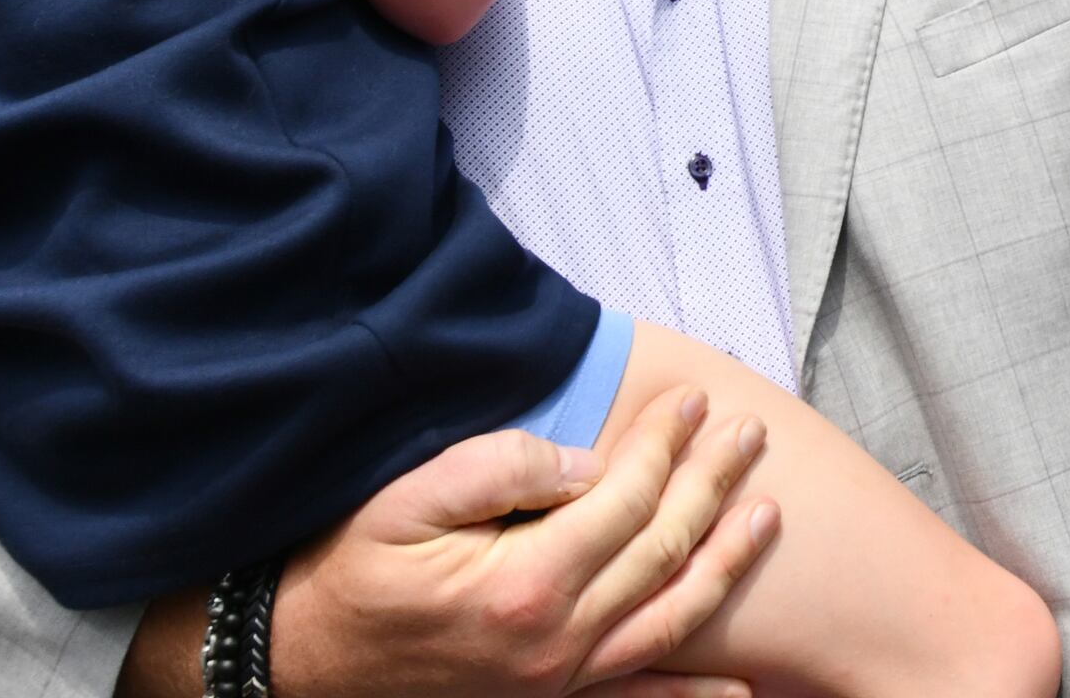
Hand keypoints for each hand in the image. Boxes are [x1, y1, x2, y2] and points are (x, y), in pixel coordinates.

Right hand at [258, 395, 777, 697]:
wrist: (303, 657)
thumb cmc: (350, 569)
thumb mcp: (406, 500)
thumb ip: (499, 468)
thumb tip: (584, 462)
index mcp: (524, 585)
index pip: (625, 501)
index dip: (664, 445)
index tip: (691, 401)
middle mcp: (554, 642)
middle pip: (663, 552)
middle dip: (712, 485)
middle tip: (746, 433)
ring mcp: (557, 679)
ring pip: (670, 619)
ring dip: (726, 563)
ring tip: (766, 514)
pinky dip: (693, 696)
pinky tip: (745, 689)